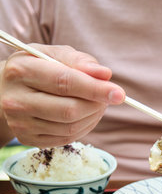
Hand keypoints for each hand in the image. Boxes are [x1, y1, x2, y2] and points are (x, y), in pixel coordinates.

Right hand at [0, 44, 124, 146]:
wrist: (5, 89)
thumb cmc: (35, 68)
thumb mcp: (52, 54)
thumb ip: (79, 61)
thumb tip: (105, 74)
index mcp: (21, 71)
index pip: (64, 82)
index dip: (95, 89)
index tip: (119, 93)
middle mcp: (16, 100)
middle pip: (69, 110)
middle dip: (97, 104)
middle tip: (110, 97)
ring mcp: (20, 123)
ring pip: (70, 127)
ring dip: (93, 117)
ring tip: (98, 104)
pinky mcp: (27, 139)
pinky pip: (65, 138)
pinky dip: (84, 128)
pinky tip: (86, 116)